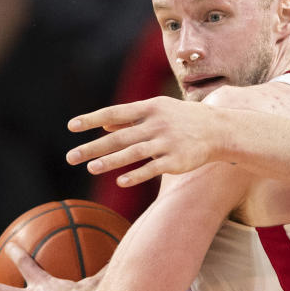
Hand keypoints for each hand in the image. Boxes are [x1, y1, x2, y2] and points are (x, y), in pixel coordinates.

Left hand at [66, 97, 222, 184]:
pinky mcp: (176, 160)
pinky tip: (119, 181)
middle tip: (71, 157)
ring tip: (90, 168)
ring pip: (133, 152)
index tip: (72, 126)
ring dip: (110, 161)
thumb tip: (103, 124)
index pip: (115, 112)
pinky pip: (152, 168)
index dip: (92, 119)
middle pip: (119, 136)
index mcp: (149, 108)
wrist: (218, 130)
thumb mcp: (158, 111)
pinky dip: (136, 175)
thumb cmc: (182, 119)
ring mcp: (167, 142)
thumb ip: (130, 119)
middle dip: (93, 147)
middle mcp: (156, 124)